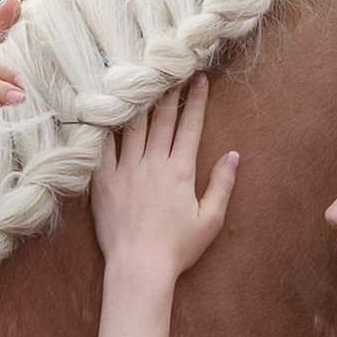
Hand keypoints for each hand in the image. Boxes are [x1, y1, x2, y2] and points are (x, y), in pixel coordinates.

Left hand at [91, 75, 238, 277]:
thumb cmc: (178, 248)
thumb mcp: (211, 219)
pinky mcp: (103, 180)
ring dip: (139, 101)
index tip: (199, 80)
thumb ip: (223, 185)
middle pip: (161, 119)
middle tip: (171, 70)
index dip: (196, 101)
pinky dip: (105, 126)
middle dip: (170, 92)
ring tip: (140, 80)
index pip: (190, 127)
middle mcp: (153, 164)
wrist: (139, 267)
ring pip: (133, 126)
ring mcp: (126, 170)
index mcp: (180, 171)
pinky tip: (106, 109)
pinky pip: (102, 146)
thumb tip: (234, 155)